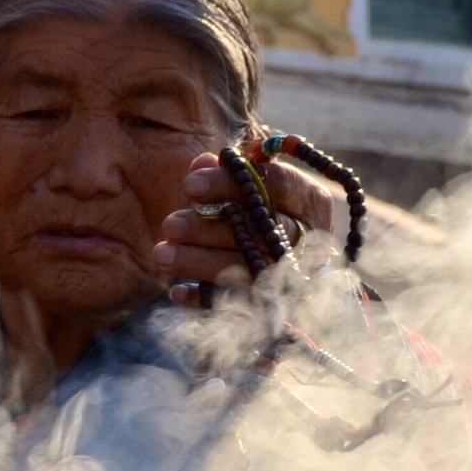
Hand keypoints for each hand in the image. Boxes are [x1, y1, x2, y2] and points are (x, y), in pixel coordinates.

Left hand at [153, 152, 335, 305]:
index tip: (188, 185)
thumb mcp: (254, 185)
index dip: (229, 183)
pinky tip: (177, 292)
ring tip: (161, 254)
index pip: (275, 185)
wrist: (302, 258)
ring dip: (199, 263)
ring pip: (247, 270)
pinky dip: (206, 299)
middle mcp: (310, 240)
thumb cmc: (268, 209)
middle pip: (260, 232)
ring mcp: (298, 277)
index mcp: (310, 201)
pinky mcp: (280, 307)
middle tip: (169, 224)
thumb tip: (201, 163)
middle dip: (209, 229)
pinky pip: (239, 306)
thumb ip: (229, 174)